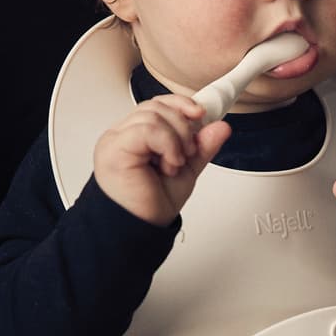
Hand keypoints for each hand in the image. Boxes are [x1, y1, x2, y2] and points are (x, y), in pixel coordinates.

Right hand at [94, 94, 230, 224]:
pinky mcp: (114, 149)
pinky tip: (168, 163)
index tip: (201, 114)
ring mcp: (115, 140)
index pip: (157, 104)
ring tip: (175, 164)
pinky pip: (147, 129)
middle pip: (157, 106)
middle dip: (183, 126)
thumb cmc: (151, 205)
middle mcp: (122, 134)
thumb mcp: (186, 170)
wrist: (138, 230)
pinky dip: (167, 144)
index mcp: (135, 136)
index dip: (181, 104)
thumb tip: (221, 126)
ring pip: (153, 114)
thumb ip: (201, 147)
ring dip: (175, 139)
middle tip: (186, 154)